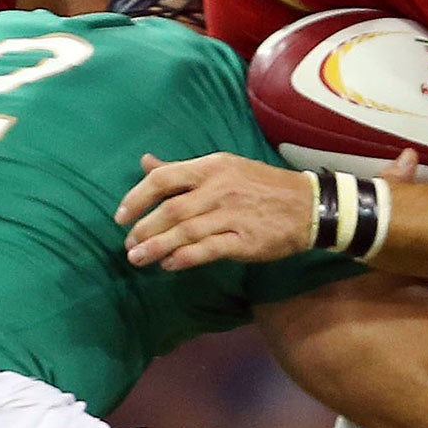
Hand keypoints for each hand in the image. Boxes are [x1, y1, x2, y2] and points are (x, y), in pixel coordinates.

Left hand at [118, 152, 314, 269]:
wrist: (308, 206)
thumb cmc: (259, 186)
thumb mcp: (222, 168)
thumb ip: (181, 170)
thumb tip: (146, 162)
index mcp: (211, 167)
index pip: (163, 179)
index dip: (136, 198)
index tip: (120, 217)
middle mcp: (220, 188)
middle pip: (171, 209)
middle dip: (144, 228)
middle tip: (127, 245)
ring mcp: (233, 215)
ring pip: (185, 232)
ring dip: (156, 247)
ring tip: (138, 258)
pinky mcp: (245, 241)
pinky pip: (207, 250)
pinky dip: (184, 258)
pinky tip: (169, 264)